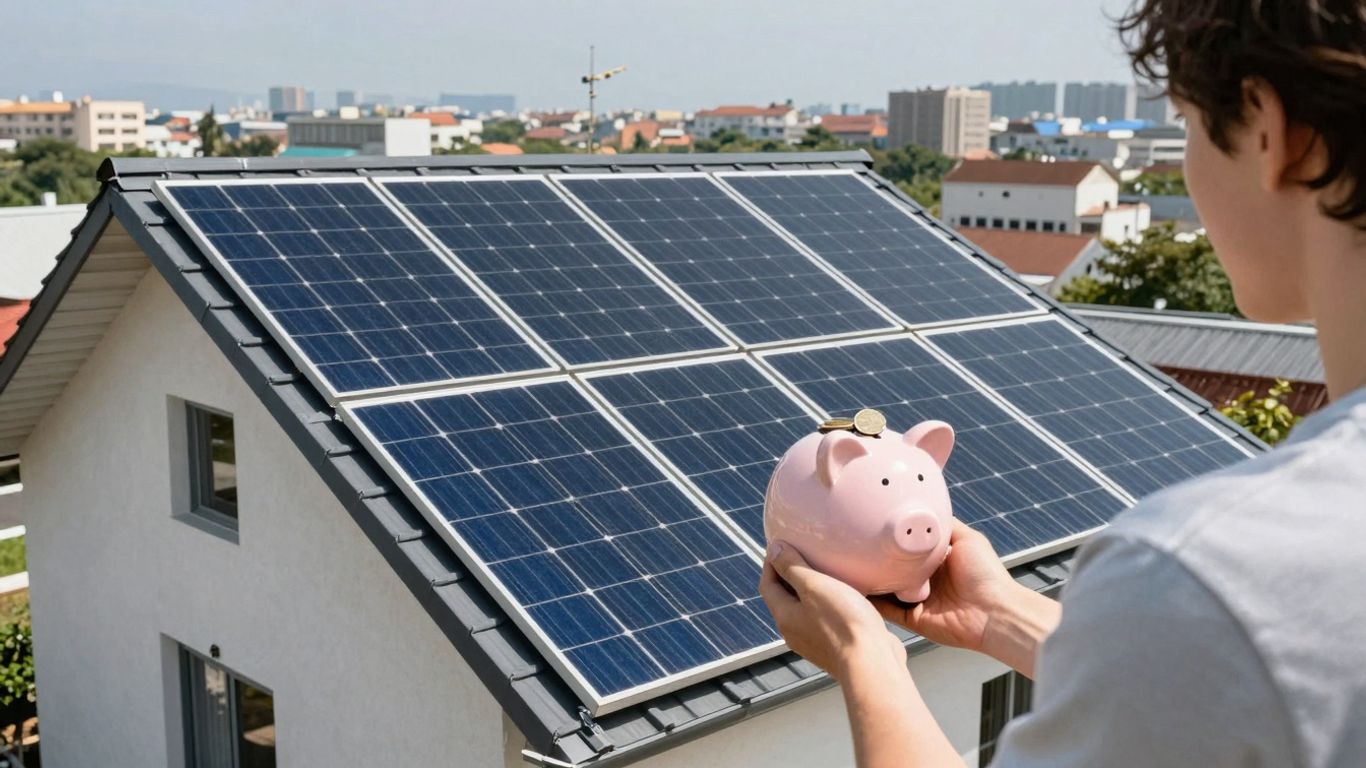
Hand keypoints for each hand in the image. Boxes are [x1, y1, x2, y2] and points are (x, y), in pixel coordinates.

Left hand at [760, 541, 904, 680]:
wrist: (872, 664)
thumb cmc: (843, 622)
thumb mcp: (814, 586)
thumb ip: (792, 567)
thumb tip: (774, 550)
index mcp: (784, 617)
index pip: (767, 585)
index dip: (771, 563)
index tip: (782, 545)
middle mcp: (795, 632)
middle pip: (785, 598)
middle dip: (791, 575)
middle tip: (805, 553)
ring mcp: (815, 643)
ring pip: (807, 609)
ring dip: (812, 590)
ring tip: (828, 571)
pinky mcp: (836, 647)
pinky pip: (826, 620)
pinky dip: (829, 604)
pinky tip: (847, 595)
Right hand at [870, 518, 1016, 653]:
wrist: (994, 612)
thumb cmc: (986, 574)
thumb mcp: (966, 537)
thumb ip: (944, 525)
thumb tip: (927, 506)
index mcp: (938, 561)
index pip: (909, 549)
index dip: (894, 540)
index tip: (874, 527)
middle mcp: (926, 580)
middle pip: (895, 568)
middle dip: (878, 560)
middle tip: (856, 546)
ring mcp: (918, 600)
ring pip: (886, 589)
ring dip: (871, 580)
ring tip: (850, 566)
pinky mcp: (913, 618)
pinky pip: (887, 611)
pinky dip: (873, 603)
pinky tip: (858, 589)